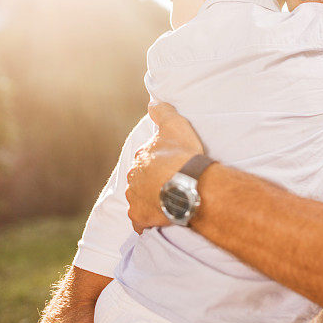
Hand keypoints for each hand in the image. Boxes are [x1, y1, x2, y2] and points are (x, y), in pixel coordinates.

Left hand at [126, 101, 203, 232]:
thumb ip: (163, 112)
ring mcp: (135, 199)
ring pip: (138, 198)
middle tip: (170, 183)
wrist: (189, 185)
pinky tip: (156, 221)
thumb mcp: (175, 126)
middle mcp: (133, 178)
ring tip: (167, 202)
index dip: (159, 160)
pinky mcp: (141, 217)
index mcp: (141, 157)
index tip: (171, 164)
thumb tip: (153, 101)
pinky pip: (140, 221)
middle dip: (151, 181)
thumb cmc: (182, 155)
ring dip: (148, 199)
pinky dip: (146, 221)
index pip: (146, 158)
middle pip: (140, 179)